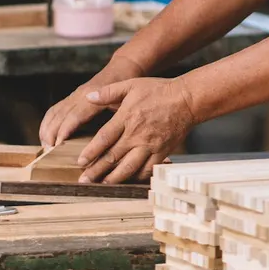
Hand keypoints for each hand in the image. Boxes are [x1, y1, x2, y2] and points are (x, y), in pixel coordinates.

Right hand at [38, 57, 144, 147]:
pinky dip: (47, 123)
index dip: (65, 130)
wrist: (122, 68)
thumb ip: (118, 113)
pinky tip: (45, 135)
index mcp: (93, 96)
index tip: (57, 144)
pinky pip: (54, 110)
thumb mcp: (126, 99)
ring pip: (54, 112)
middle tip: (48, 152)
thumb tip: (112, 132)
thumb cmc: (127, 86)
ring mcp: (74, 95)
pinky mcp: (71, 98)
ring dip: (46, 129)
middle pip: (60, 115)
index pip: (75, 115)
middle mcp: (80, 95)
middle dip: (51, 133)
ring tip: (45, 147)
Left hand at [76, 77, 196, 183]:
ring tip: (102, 185)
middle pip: (112, 157)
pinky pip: (148, 169)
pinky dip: (136, 177)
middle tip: (84, 180)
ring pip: (129, 167)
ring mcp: (150, 145)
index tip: (80, 162)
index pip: (104, 139)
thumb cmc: (160, 90)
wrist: (188, 100)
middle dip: (96, 171)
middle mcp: (137, 135)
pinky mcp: (162, 152)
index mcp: (127, 118)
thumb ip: (109, 92)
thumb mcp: (132, 84)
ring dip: (114, 178)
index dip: (90, 152)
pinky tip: (128, 180)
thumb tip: (89, 96)